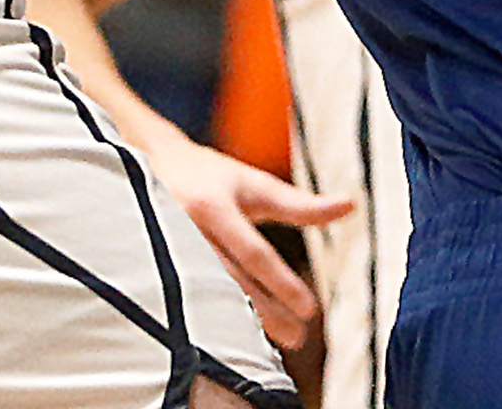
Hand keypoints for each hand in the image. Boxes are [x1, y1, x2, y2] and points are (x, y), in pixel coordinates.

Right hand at [141, 132, 351, 345]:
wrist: (150, 164)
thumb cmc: (212, 176)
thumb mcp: (255, 185)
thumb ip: (300, 205)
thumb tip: (351, 205)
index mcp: (212, 208)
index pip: (252, 254)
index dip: (282, 284)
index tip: (309, 309)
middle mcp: (185, 232)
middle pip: (231, 284)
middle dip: (266, 313)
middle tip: (298, 337)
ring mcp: (165, 252)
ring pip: (208, 297)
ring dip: (242, 321)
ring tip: (275, 338)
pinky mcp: (154, 267)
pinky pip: (188, 298)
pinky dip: (216, 316)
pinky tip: (237, 332)